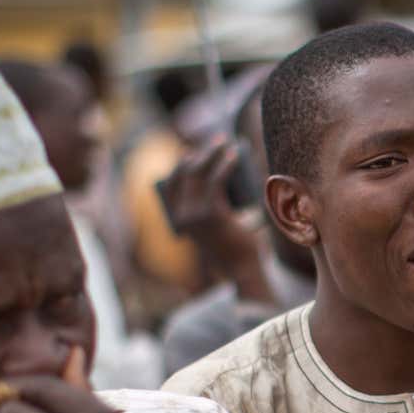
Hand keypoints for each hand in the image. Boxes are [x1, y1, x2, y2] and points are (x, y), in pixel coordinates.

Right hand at [158, 136, 271, 297]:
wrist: (241, 270)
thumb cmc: (232, 247)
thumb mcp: (215, 225)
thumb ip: (210, 207)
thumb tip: (219, 178)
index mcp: (177, 219)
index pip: (172, 183)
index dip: (182, 164)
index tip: (195, 151)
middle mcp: (181, 215)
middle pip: (186, 173)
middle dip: (200, 153)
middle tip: (217, 142)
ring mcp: (194, 213)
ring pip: (200, 173)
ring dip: (212, 153)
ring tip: (226, 143)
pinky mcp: (211, 213)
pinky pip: (216, 180)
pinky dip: (224, 164)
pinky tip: (234, 155)